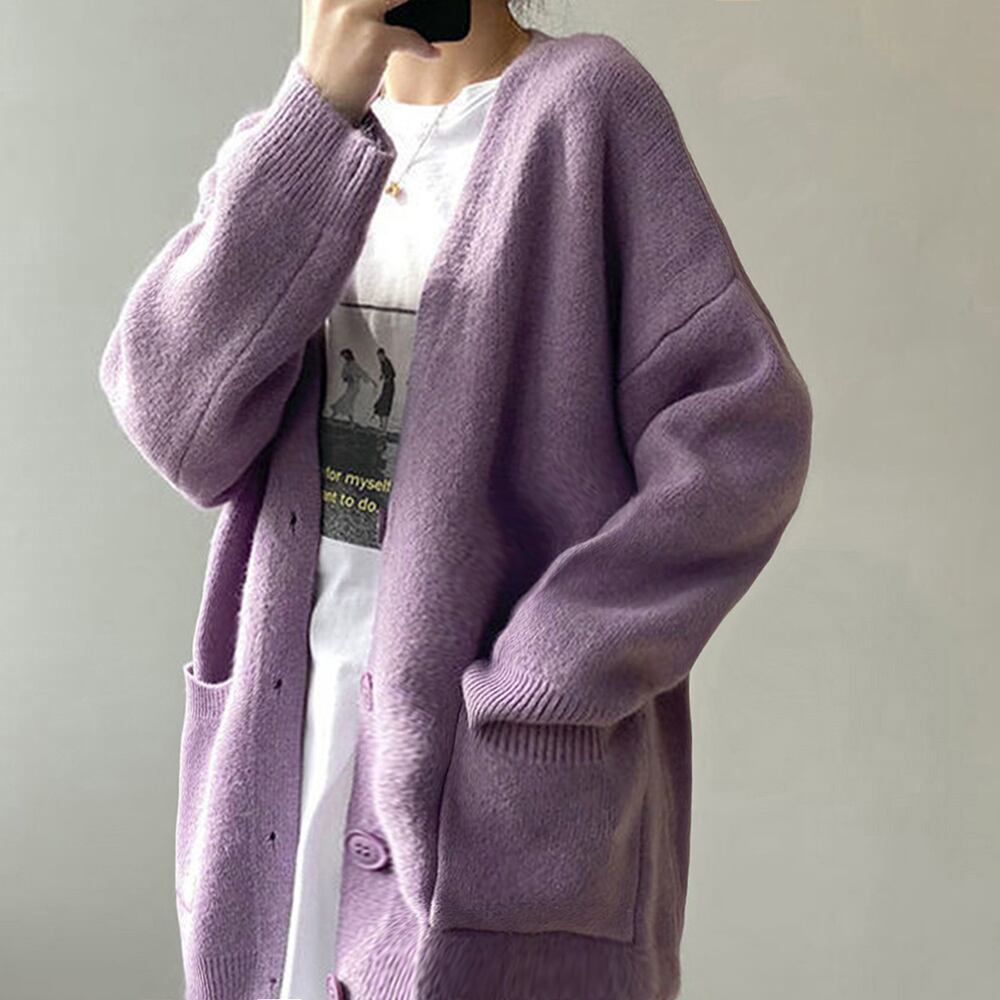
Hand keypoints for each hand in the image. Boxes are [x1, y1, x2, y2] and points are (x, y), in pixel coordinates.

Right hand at [298, 0, 441, 123]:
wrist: (323, 108)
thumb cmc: (329, 72)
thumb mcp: (328, 25)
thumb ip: (347, 4)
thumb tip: (388, 4)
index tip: (396, 1)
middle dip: (401, 0)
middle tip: (409, 6)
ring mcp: (352, 15)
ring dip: (415, 6)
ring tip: (429, 10)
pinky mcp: (372, 38)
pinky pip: (410, 35)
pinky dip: (424, 47)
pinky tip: (431, 52)